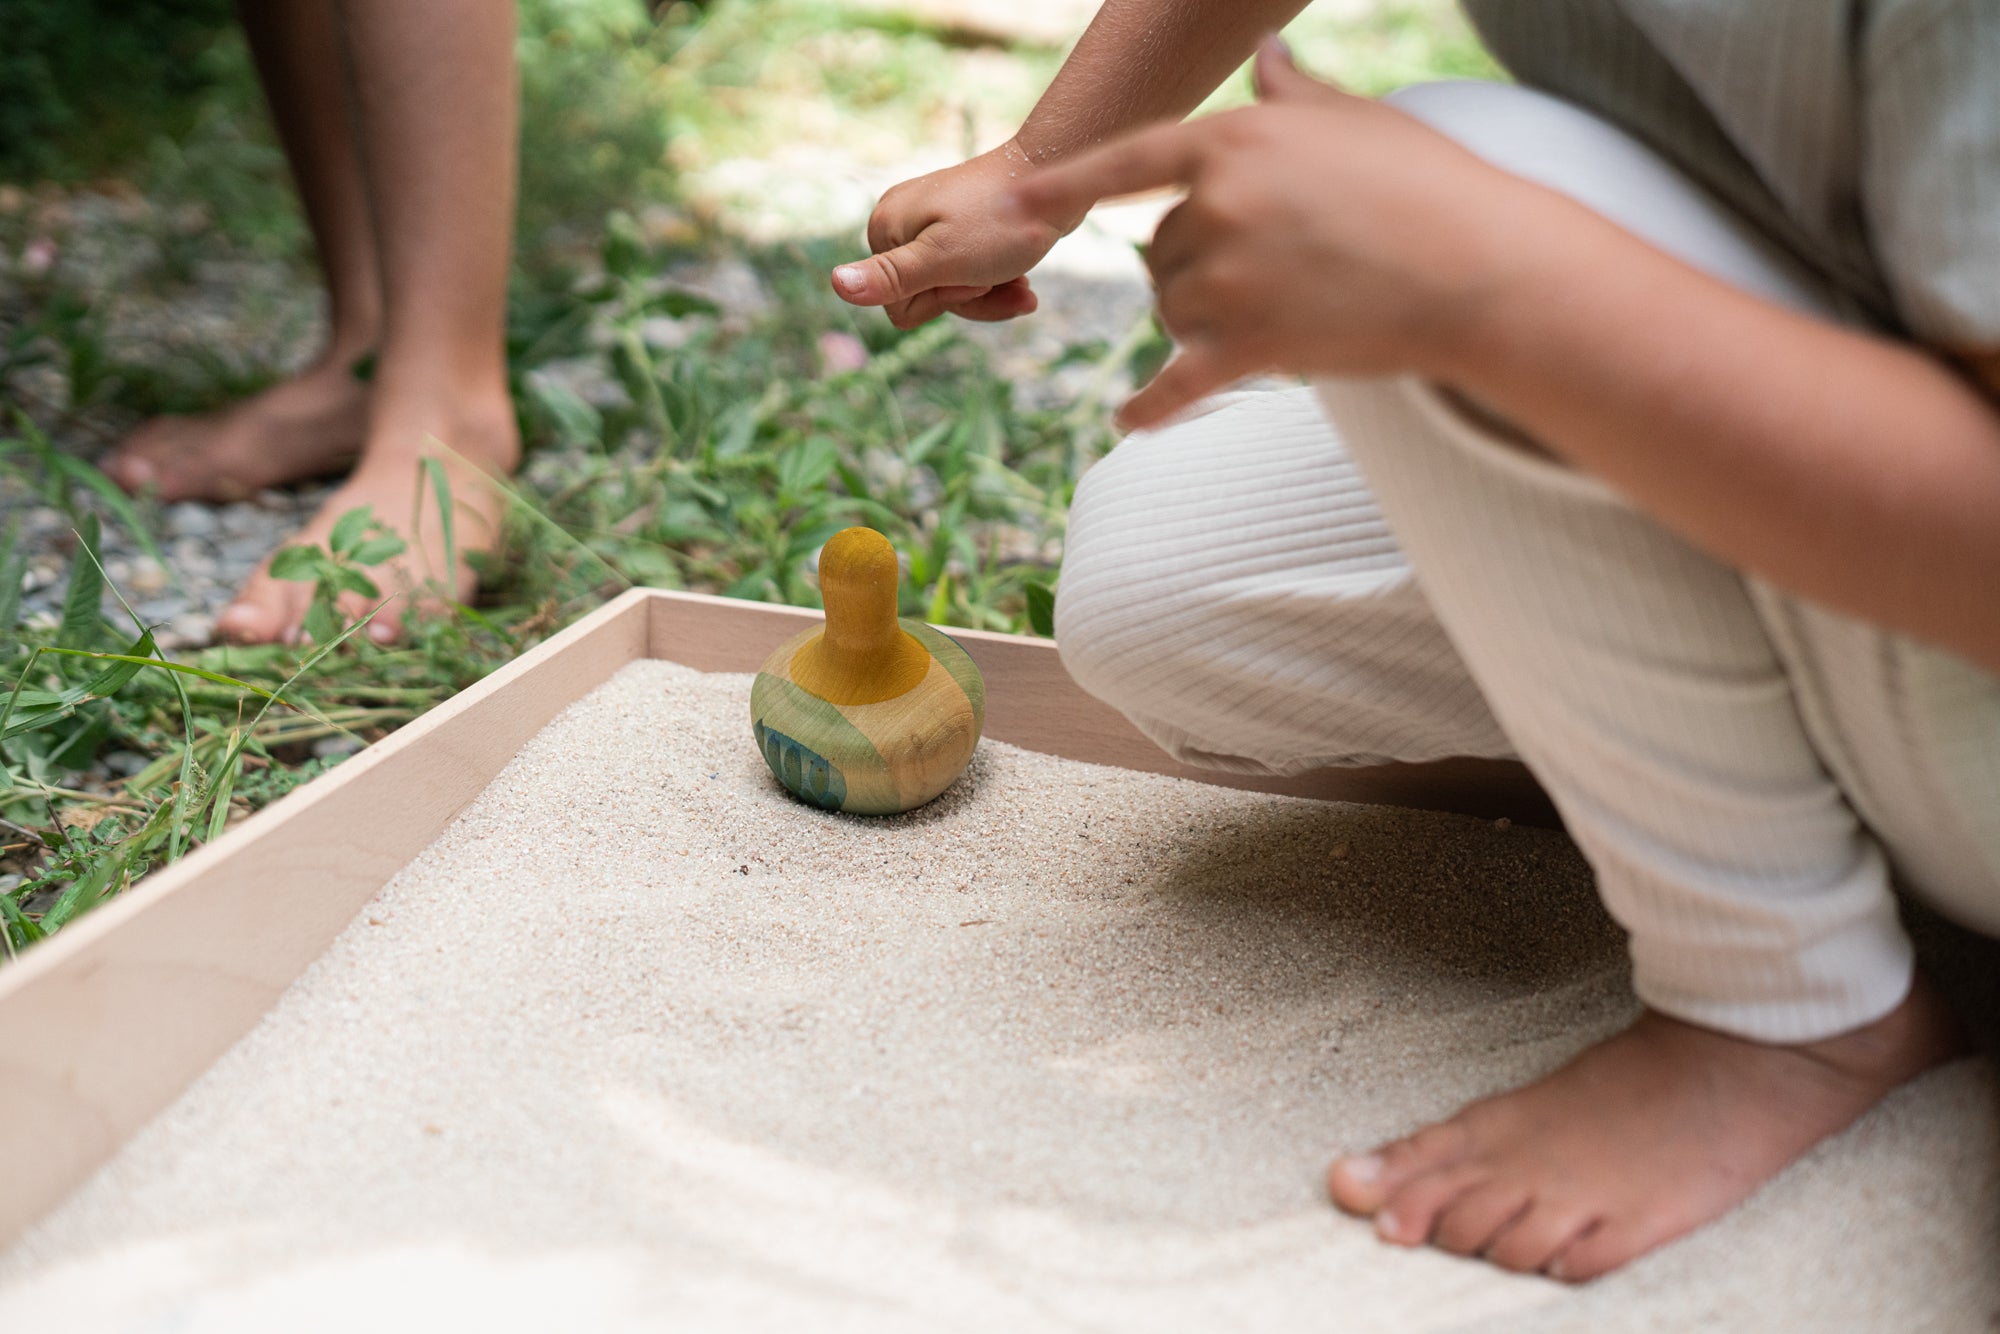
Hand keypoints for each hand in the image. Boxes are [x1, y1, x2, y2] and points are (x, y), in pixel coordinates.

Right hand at [832, 141, 1084, 328]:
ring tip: (1018, 277)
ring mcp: (929, 225)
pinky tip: (1020, 278)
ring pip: (951, 292)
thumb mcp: (944, 258)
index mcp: (886, 229)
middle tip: (995, 273)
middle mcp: (899, 223)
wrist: (1056, 178)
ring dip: (990, 293)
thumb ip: (891, 277)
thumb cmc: (1003, 221)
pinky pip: (968, 276)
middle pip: (925, 300)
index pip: (898, 306)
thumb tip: (836, 285)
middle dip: (968, 298)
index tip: (969, 273)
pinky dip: (996, 281)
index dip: (941, 300)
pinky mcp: (957, 228)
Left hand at [1009, 39, 1544, 428]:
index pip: (1130, 161)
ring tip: (1279, 310)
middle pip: (1159, 249)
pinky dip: (1149, 408)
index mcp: (1234, 141)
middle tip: (1271, 271)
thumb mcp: (1355, 120)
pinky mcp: (1250, 349)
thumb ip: (1293, 93)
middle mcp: (1217, 207)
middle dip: (1194, 263)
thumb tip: (1266, 53)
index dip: (1068, 183)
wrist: (1483, 271)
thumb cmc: (1429, 186)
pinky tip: (1125, 422)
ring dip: (1201, 320)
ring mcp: (1229, 281)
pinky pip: (1177, 385)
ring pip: (1171, 310)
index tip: (1019, 200)